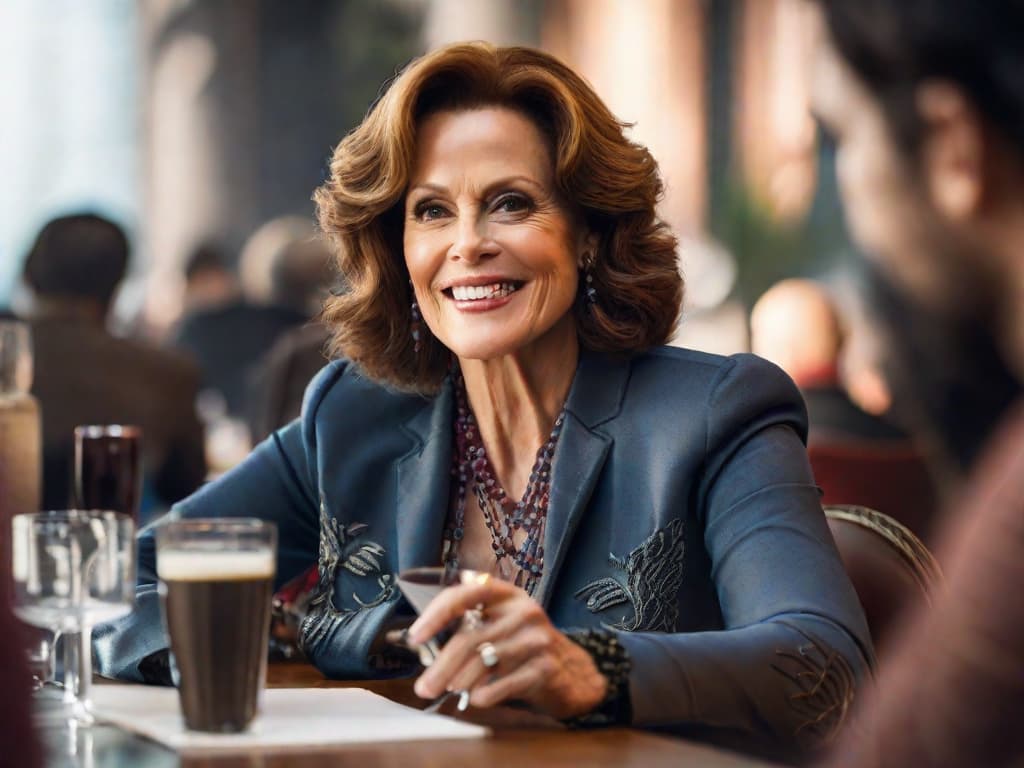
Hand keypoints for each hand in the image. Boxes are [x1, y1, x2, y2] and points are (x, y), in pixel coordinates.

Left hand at [407, 576, 607, 718]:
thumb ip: (470, 621)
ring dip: (459, 681)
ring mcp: (537, 638)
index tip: (415, 636)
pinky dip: (484, 694)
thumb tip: (422, 640)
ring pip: (483, 662)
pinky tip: (477, 699)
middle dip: (441, 665)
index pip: (466, 593)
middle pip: (471, 637)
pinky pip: (503, 684)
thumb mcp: (502, 623)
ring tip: (450, 690)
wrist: (573, 672)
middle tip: (424, 687)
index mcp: (508, 594)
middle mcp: (524, 611)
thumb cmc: (524, 647)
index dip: (437, 613)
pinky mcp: (545, 667)